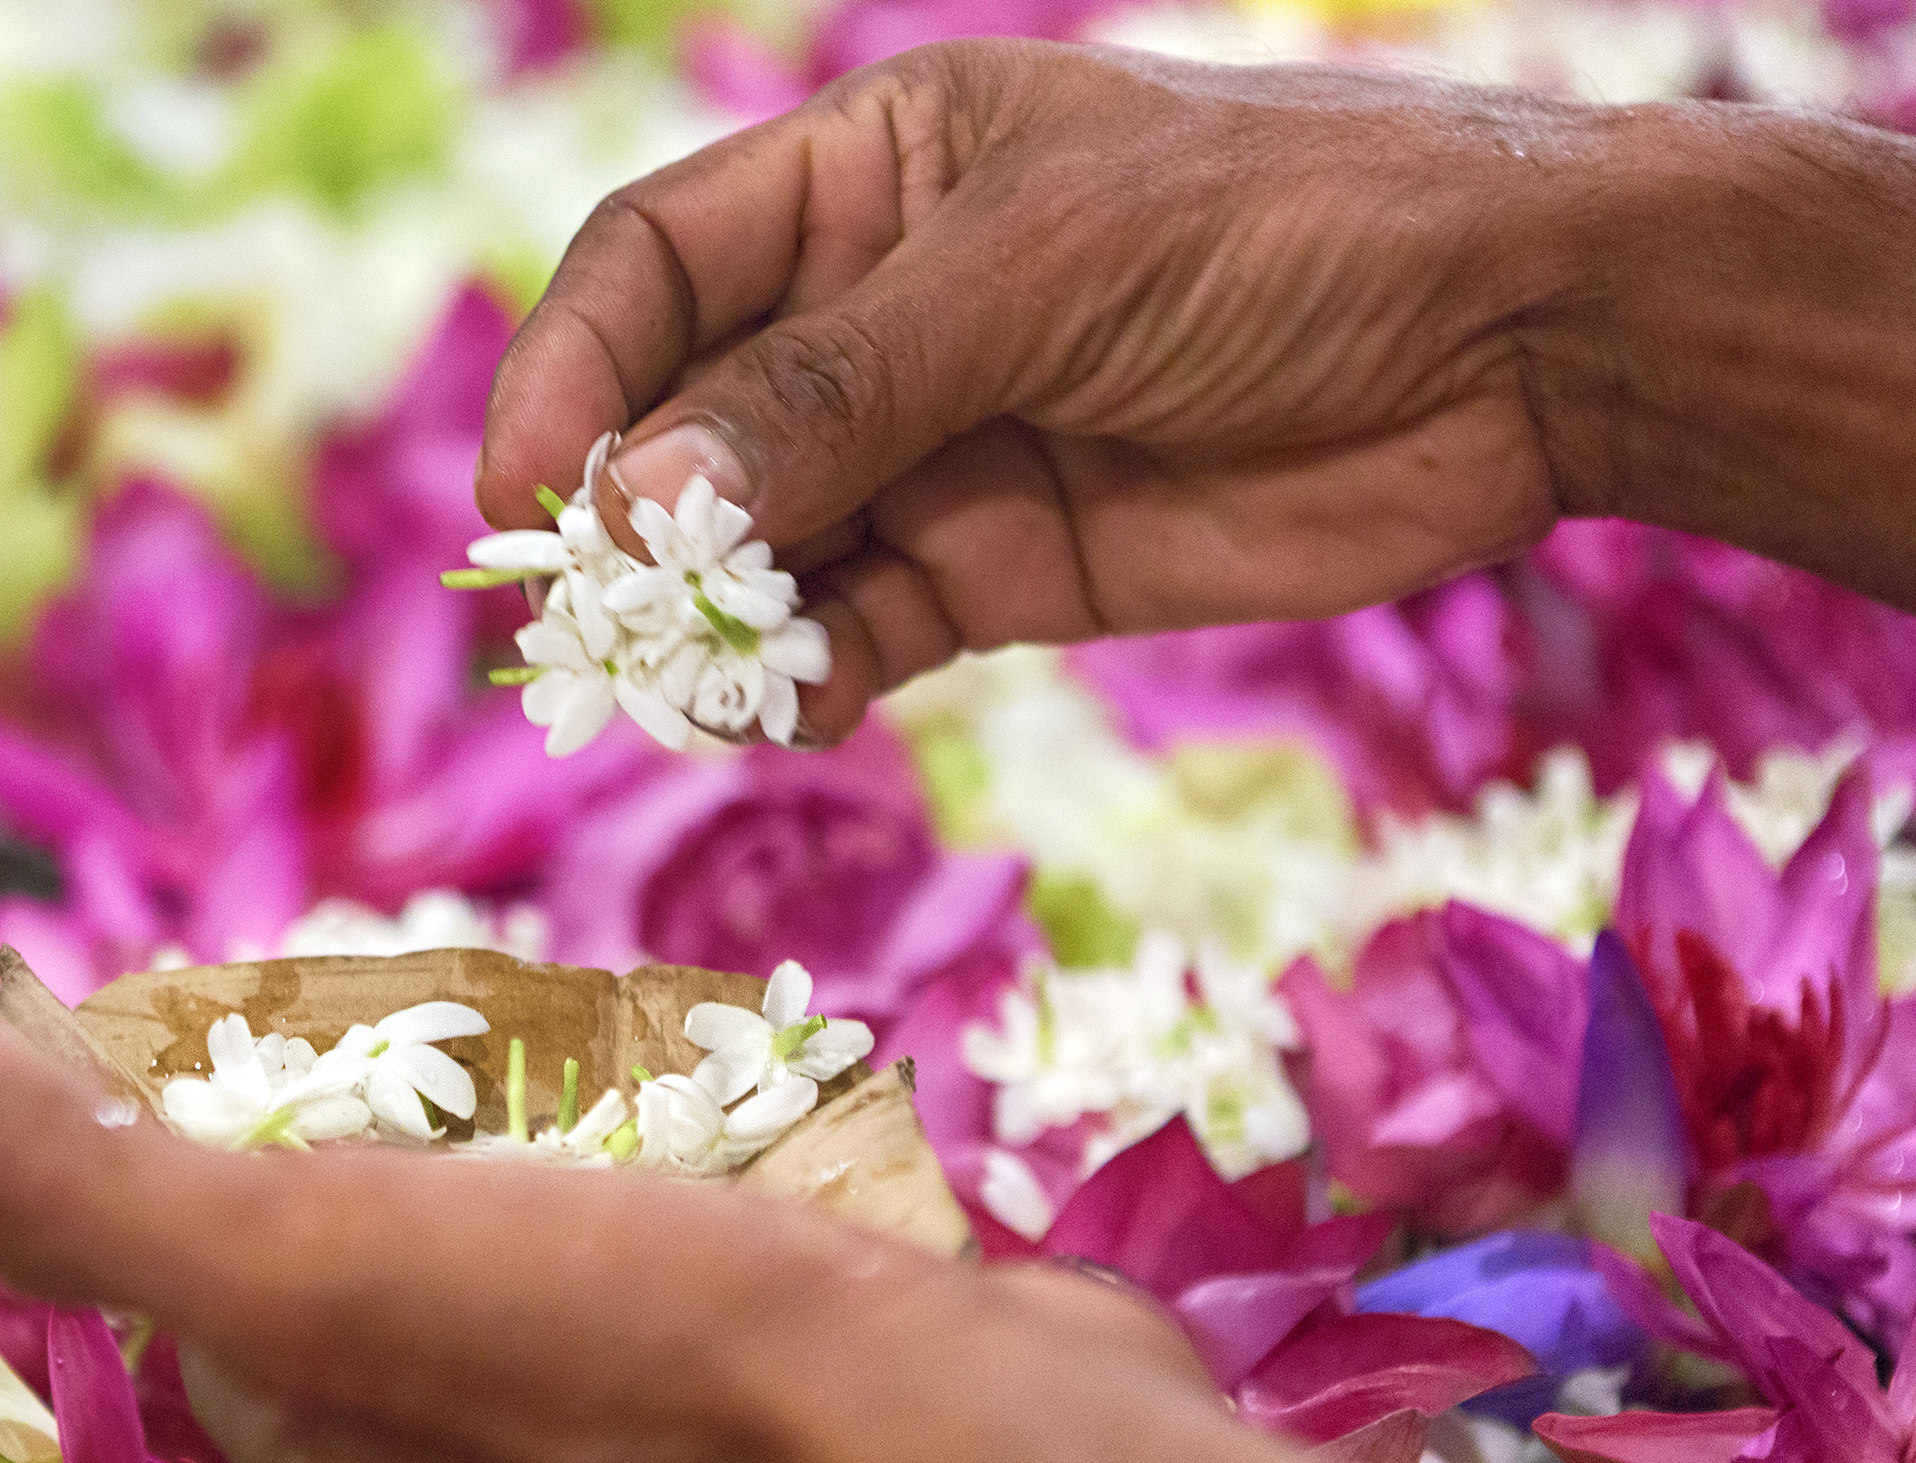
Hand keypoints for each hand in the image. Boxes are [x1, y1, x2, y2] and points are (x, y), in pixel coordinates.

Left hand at [0, 1020, 1915, 1462]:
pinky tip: (704, 1108)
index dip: (185, 1127)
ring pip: (515, 1267)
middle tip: (406, 991)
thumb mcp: (307, 1257)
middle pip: (360, 1270)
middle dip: (360, 1123)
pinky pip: (658, 1274)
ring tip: (554, 1022)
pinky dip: (655, 1184)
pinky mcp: (765, 1426)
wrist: (975, 1461)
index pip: (197, 1281)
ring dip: (516, 1141)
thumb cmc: (625, 1352)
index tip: (230, 997)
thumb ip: (98, 1186)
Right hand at [479, 40, 1915, 742]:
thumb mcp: (1036, 274)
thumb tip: (642, 504)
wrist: (1515, 349)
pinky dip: (810, 677)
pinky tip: (796, 707)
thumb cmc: (1279, 231)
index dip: (573, 366)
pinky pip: (854, 632)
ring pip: (758, 545)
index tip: (528, 487)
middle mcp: (874, 312)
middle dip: (632, 518)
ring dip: (713, 617)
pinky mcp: (993, 567)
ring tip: (692, 681)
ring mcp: (931, 447)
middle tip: (597, 617)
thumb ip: (836, 392)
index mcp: (868, 175)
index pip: (656, 265)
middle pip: (686, 420)